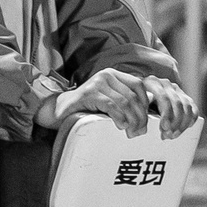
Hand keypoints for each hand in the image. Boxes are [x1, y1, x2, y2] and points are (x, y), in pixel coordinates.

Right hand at [39, 69, 195, 138]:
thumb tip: (147, 114)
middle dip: (140, 115)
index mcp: (114, 75)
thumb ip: (124, 102)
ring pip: (125, 101)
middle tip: (140, 132)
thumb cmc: (86, 109)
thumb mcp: (108, 101)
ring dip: (132, 119)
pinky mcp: (90, 92)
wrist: (59, 110)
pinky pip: (111, 105)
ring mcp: (98, 82)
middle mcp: (107, 75)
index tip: (147, 120)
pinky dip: (119, 117)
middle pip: (133, 95)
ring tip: (132, 132)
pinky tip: (120, 126)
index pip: (139, 85)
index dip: (146, 103)